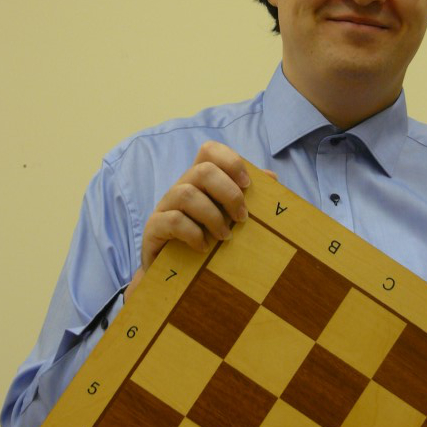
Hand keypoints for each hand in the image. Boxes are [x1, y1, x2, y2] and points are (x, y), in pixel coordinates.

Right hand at [125, 141, 262, 299]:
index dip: (231, 161)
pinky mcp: (154, 228)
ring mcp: (165, 206)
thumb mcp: (229, 217)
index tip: (248, 185)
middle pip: (203, 170)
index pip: (209, 151)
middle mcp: (180, 187)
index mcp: (199, 180)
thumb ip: (247, 197)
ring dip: (213, 216)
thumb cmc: (207, 240)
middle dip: (228, 193)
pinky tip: (204, 247)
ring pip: (186, 194)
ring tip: (225, 237)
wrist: (175, 275)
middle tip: (242, 218)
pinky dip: (194, 234)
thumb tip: (271, 177)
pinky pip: (173, 220)